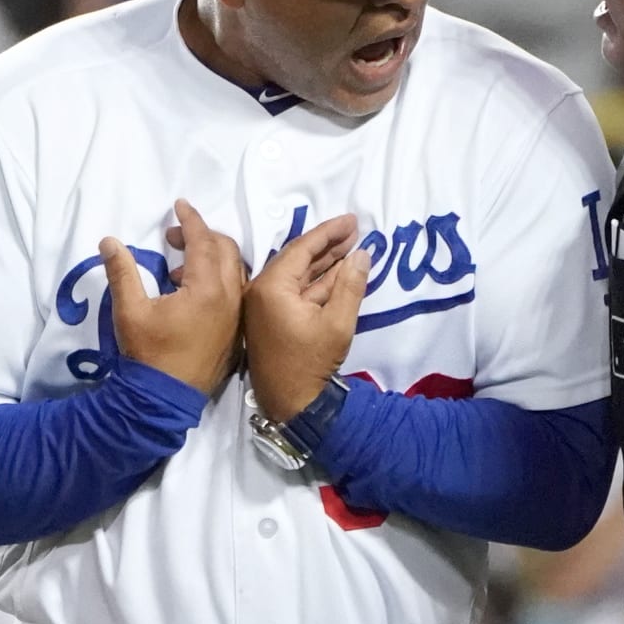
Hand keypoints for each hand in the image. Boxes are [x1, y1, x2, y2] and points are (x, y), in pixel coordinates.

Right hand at [99, 198, 245, 394]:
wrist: (166, 398)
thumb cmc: (149, 354)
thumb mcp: (129, 311)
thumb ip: (121, 272)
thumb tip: (109, 241)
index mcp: (207, 289)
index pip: (204, 241)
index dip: (191, 220)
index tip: (179, 204)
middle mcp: (231, 298)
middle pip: (226, 250)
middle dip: (201, 236)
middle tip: (173, 237)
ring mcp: (238, 315)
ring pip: (235, 270)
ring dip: (211, 258)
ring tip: (178, 267)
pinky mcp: (237, 329)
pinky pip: (236, 291)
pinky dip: (218, 279)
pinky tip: (190, 291)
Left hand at [243, 215, 369, 421]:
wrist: (291, 403)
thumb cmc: (312, 362)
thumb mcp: (338, 323)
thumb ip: (351, 285)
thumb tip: (362, 254)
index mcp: (271, 287)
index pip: (302, 248)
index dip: (329, 232)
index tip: (352, 220)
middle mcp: (261, 290)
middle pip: (297, 257)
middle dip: (327, 243)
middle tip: (354, 229)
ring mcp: (265, 305)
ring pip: (298, 273)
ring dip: (324, 261)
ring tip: (351, 246)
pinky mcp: (272, 318)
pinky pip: (296, 290)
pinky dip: (317, 280)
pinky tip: (339, 271)